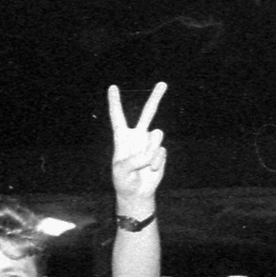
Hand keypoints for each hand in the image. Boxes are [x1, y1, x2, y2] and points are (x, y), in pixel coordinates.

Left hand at [108, 81, 167, 209]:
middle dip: (156, 97)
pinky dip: (156, 162)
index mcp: (122, 138)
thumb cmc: (123, 180)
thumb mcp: (121, 171)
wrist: (136, 193)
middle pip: (147, 113)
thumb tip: (150, 153)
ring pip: (157, 135)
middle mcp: (137, 136)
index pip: (118, 116)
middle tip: (163, 83)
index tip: (112, 87)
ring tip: (144, 165)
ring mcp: (150, 143)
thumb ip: (134, 160)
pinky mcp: (160, 152)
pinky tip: (151, 170)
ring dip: (151, 151)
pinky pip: (161, 151)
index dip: (115, 102)